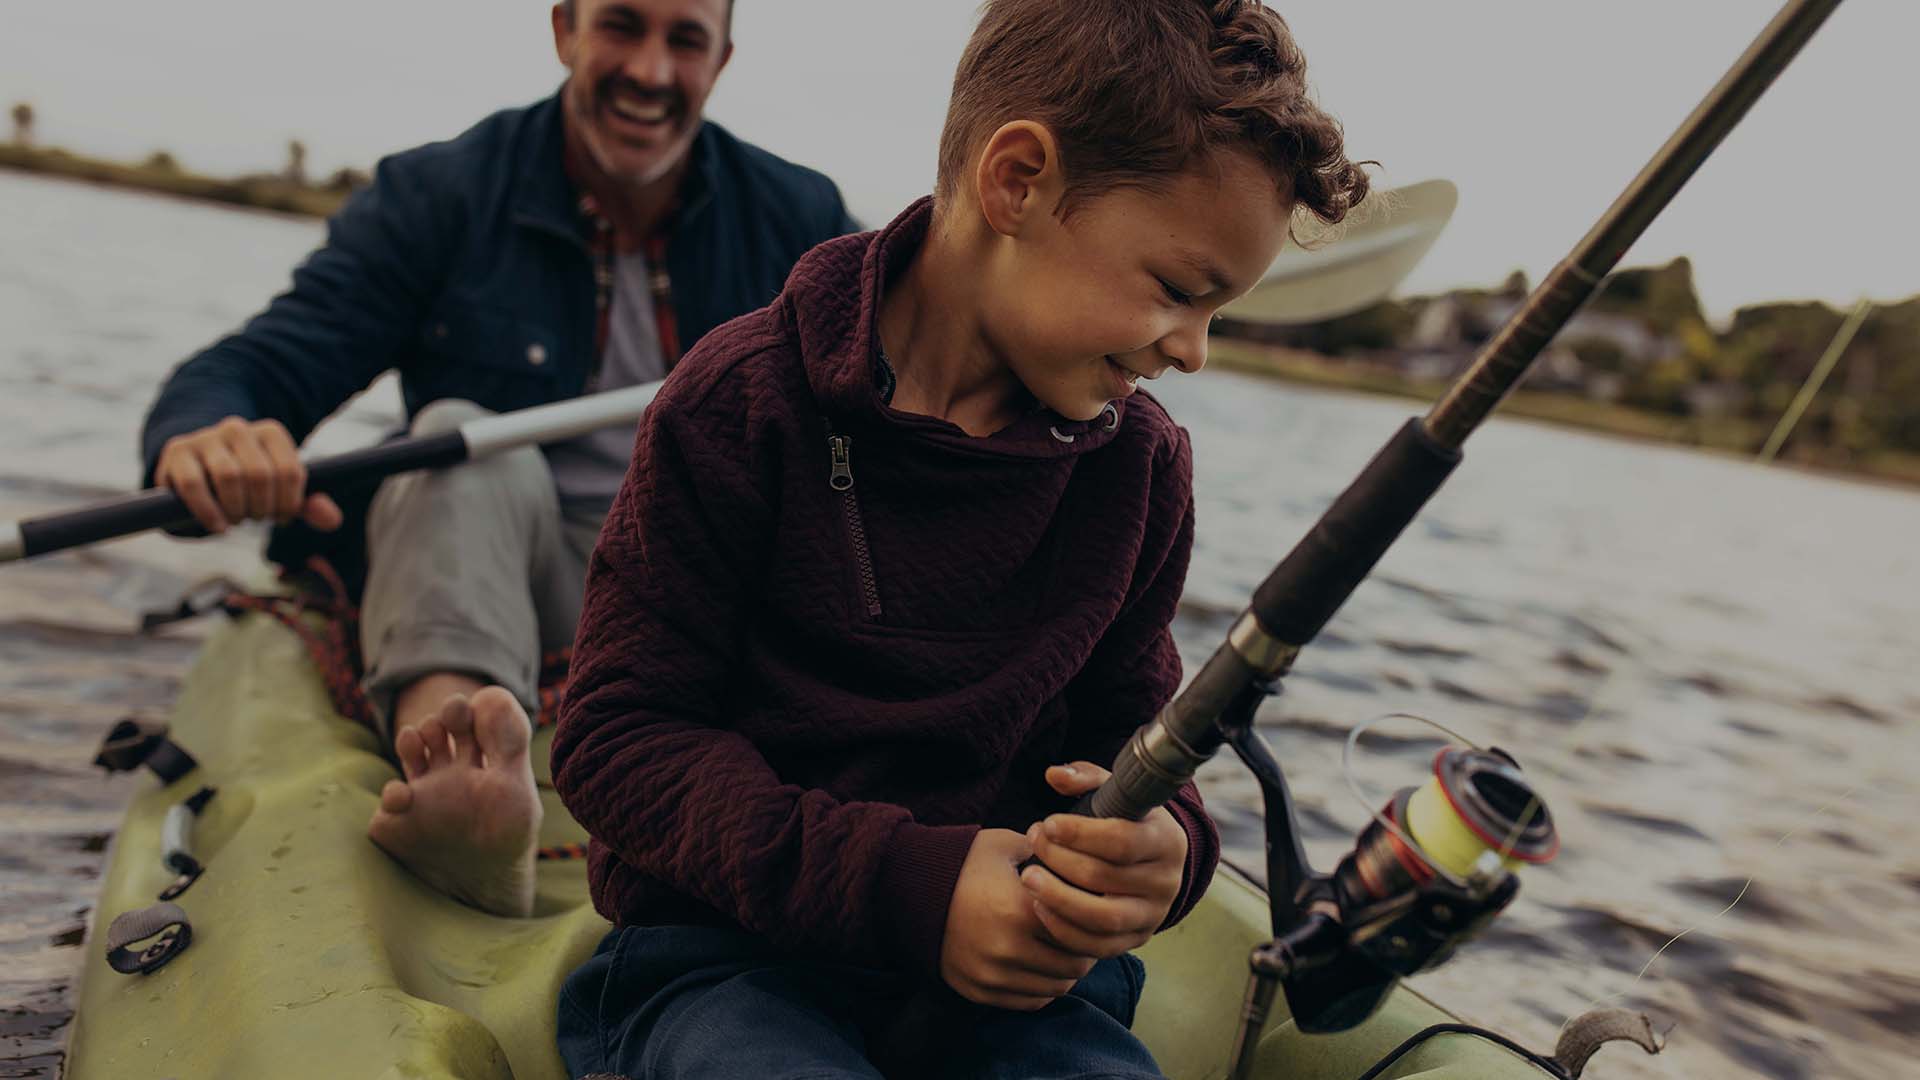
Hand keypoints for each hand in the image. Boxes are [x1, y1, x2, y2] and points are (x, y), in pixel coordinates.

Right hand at [155, 417, 341, 534]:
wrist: (198, 469)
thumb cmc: (248, 484)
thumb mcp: (281, 492)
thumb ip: (308, 505)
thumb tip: (333, 520)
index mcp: (270, 433)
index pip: (291, 471)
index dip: (289, 503)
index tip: (281, 517)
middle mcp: (238, 428)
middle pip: (261, 475)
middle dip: (261, 507)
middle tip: (255, 518)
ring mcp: (206, 438)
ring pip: (229, 476)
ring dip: (236, 509)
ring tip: (236, 520)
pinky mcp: (178, 452)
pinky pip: (195, 484)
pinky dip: (209, 511)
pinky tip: (218, 526)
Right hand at [940, 828, 1097, 1010]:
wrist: (907, 891)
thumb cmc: (961, 863)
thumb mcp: (1004, 846)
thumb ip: (1046, 852)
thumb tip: (1078, 855)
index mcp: (1022, 910)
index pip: (1083, 932)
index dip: (1093, 923)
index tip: (1092, 913)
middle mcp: (1010, 949)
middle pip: (1074, 965)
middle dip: (1084, 950)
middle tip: (1082, 934)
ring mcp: (993, 975)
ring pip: (1056, 987)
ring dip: (1064, 970)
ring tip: (1061, 950)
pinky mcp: (980, 991)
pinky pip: (1029, 1001)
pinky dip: (1042, 987)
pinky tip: (1039, 965)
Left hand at [1021, 761, 1188, 959]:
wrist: (1153, 860)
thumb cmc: (1126, 821)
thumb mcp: (1114, 793)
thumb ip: (1084, 777)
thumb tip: (1054, 775)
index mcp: (1166, 840)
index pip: (1122, 841)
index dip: (1080, 833)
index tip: (1047, 824)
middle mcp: (1166, 881)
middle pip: (1106, 878)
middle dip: (1059, 859)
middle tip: (1032, 841)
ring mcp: (1153, 915)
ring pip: (1103, 918)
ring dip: (1058, 899)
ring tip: (1028, 877)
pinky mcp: (1136, 939)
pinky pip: (1098, 946)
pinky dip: (1064, 930)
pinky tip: (1040, 907)